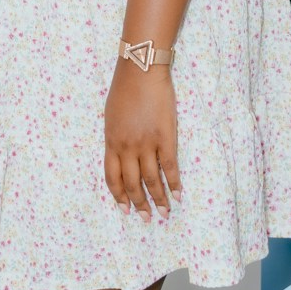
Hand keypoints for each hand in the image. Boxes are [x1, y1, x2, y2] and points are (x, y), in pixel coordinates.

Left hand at [105, 60, 180, 220]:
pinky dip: (175, 183)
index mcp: (111, 142)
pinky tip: (179, 194)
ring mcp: (146, 144)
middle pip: (132, 183)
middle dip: (139, 204)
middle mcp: (127, 147)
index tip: (125, 209)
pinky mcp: (165, 137)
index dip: (119, 196)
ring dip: (159, 199)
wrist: (141, 70)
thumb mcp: (111, 116)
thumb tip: (120, 153)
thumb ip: (115, 137)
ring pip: (152, 180)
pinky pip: (170, 167)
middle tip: (147, 218)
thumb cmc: (125, 88)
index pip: (112, 178)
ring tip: (165, 213)